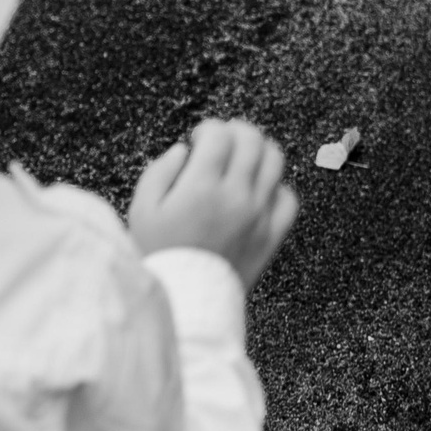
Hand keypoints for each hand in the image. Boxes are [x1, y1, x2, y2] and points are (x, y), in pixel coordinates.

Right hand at [127, 118, 298, 288]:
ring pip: (275, 161)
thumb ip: (160, 172)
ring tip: (243, 156)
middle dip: (236, 131)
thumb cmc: (159, 256)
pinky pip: (288, 199)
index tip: (199, 137)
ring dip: (260, 149)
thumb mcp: (142, 210)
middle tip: (223, 139)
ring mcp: (259, 216)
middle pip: (252, 140)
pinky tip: (260, 189)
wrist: (184, 301)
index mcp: (202, 187)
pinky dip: (277, 186)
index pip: (220, 135)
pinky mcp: (271, 235)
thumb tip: (183, 150)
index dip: (209, 128)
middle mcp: (236, 197)